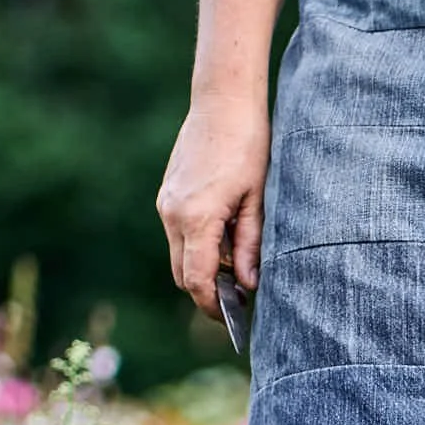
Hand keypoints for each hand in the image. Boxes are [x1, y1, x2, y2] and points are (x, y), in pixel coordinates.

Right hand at [156, 92, 270, 320]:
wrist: (222, 103)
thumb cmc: (248, 147)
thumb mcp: (258, 200)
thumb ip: (250, 246)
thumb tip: (248, 285)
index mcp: (196, 219)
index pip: (197, 281)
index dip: (213, 307)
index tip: (233, 321)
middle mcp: (172, 214)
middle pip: (183, 275)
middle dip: (207, 293)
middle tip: (240, 303)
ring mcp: (166, 204)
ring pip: (179, 255)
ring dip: (204, 270)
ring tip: (239, 273)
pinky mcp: (167, 195)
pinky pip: (179, 235)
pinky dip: (198, 248)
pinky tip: (226, 242)